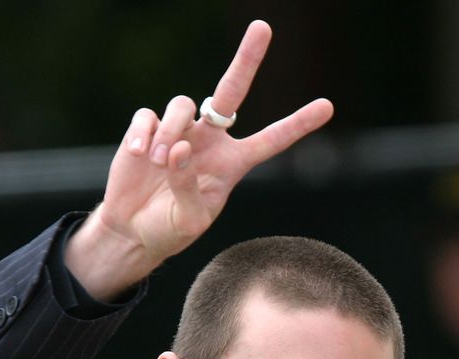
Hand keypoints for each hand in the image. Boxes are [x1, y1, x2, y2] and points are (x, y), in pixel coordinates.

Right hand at [66, 20, 333, 300]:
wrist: (130, 230)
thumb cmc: (167, 230)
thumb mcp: (188, 220)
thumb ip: (188, 186)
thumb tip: (181, 147)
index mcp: (231, 164)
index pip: (270, 141)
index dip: (297, 125)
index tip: (328, 107)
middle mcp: (209, 140)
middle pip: (231, 91)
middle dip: (247, 59)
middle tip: (263, 27)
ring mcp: (178, 130)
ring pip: (182, 105)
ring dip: (171, 130)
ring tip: (160, 161)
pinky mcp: (146, 130)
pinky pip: (148, 116)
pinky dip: (145, 133)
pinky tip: (140, 154)